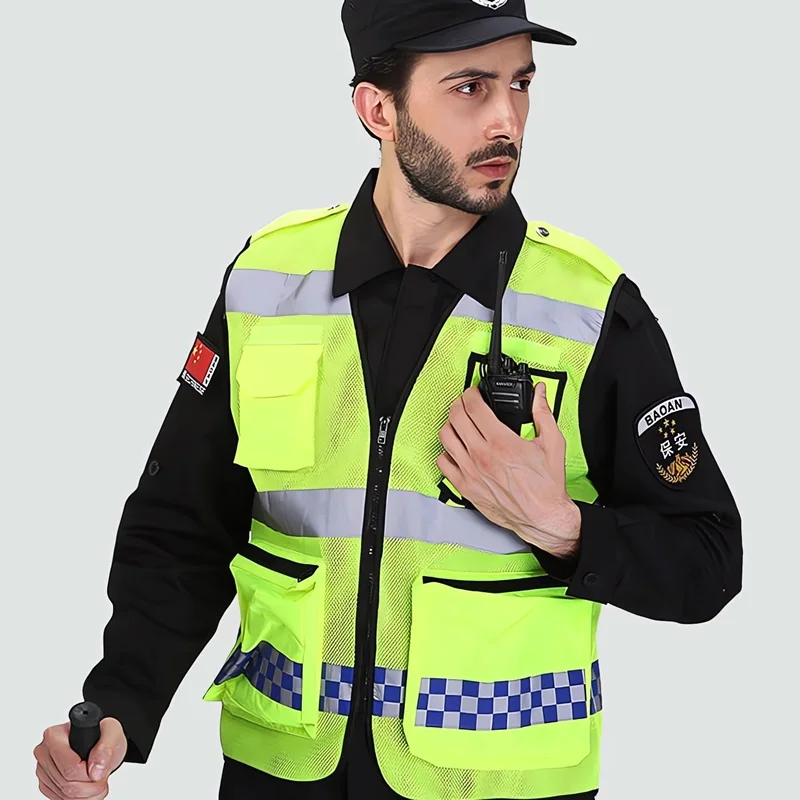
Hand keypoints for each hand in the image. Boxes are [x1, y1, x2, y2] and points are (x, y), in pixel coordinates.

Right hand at [33, 717, 126, 798]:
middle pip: (66, 784)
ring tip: (98, 784)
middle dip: (90, 787)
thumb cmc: (103, 735)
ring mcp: (43, 770)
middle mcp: (44, 752)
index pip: (69, 768)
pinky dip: (78, 799)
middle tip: (103, 780)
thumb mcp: (112, 734)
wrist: (100, 743)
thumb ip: (106, 750)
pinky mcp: (45, 783)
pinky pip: (60, 799)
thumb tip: (95, 771)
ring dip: (86, 795)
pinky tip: (88, 789)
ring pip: (64, 795)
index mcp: (55, 736)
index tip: (100, 771)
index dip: (88, 775)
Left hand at [436, 381, 580, 558]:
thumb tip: (539, 394)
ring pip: (446, 437)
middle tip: (465, 402)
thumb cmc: (546, 486)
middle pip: (456, 418)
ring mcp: (470, 472)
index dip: (471, 393)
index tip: (474, 392)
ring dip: (450, 424)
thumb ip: (543, 413)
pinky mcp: (465, 487)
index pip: (474, 407)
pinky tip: (455, 448)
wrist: (542, 517)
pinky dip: (446, 451)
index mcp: (502, 442)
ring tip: (458, 421)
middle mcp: (482, 456)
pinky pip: (443, 462)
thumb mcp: (552, 443)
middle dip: (459, 403)